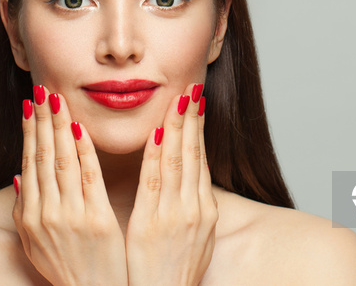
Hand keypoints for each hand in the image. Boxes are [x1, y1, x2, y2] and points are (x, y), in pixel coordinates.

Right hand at [13, 85, 127, 285]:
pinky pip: (89, 178)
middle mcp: (45, 213)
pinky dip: (84, 151)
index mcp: (30, 217)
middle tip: (42, 90)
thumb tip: (19, 177)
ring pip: (63, 161)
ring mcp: (70, 217)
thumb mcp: (35, 244)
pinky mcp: (97, 221)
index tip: (31, 105)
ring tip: (57, 99)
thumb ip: (24, 211)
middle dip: (43, 120)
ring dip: (60, 127)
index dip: (30, 131)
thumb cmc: (67, 269)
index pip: (30, 162)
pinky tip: (81, 128)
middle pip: (44, 156)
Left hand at [125, 83, 217, 285]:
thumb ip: (194, 208)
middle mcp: (193, 208)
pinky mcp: (152, 223)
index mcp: (203, 210)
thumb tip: (194, 181)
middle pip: (193, 153)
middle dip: (192, 118)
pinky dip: (155, 154)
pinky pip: (153, 181)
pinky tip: (156, 133)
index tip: (195, 105)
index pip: (200, 160)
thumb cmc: (176, 272)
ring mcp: (175, 215)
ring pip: (176, 160)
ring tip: (178, 97)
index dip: (198, 129)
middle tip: (191, 88)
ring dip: (177, 126)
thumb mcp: (197, 239)